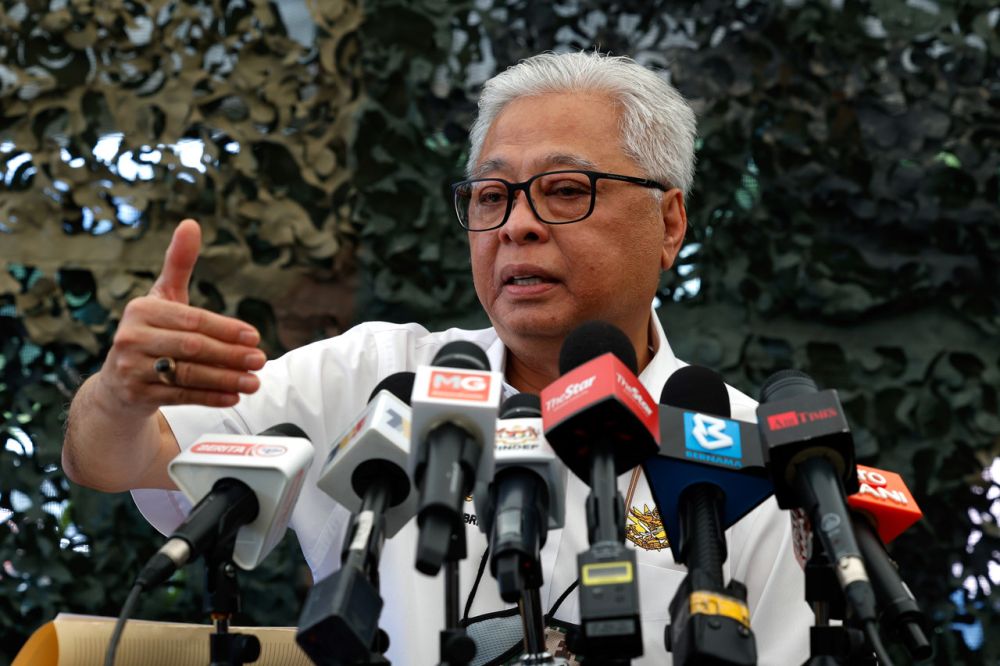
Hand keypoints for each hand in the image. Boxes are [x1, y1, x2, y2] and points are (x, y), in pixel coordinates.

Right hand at [98, 219, 265, 412]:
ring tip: (254, 381)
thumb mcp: (162, 298)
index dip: (226, 329)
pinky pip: (180, 396)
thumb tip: (191, 223)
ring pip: (188, 374)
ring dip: (226, 379)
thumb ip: (179, 264)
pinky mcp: (136, 394)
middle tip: (261, 359)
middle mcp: (131, 337)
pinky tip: (235, 396)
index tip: (254, 336)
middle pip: (192, 347)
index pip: (192, 319)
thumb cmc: (150, 332)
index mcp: (142, 310)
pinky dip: (210, 397)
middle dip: (230, 355)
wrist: (117, 383)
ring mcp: (131, 368)